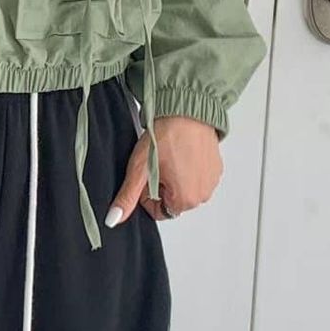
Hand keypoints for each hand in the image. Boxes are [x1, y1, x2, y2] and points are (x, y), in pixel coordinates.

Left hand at [106, 115, 222, 226]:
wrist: (187, 111)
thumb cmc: (167, 136)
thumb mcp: (139, 169)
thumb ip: (127, 197)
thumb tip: (114, 219)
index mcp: (185, 200)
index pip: (157, 211)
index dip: (147, 194)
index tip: (147, 175)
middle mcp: (203, 195)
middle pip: (171, 201)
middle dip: (161, 186)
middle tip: (157, 163)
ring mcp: (211, 181)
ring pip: (183, 188)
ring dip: (174, 176)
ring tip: (170, 156)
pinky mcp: (216, 168)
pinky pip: (195, 176)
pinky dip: (187, 168)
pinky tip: (181, 152)